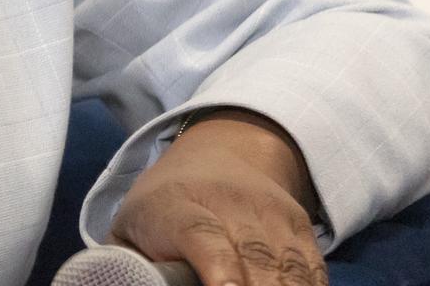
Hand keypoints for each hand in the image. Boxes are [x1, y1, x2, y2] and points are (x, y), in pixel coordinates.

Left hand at [108, 108, 325, 285]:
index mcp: (175, 205)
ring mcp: (269, 211)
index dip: (217, 267)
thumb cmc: (161, 209)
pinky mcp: (299, 223)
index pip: (200, 234)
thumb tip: (117, 282)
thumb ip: (125, 263)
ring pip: (288, 264)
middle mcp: (228, 203)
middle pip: (252, 255)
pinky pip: (312, 266)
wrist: (217, 156)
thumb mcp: (130, 229)